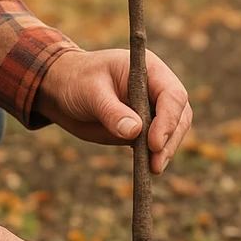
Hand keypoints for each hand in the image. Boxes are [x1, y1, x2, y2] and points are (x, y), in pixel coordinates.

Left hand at [35, 48, 191, 173]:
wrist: (60, 89)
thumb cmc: (76, 81)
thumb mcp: (90, 92)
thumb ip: (112, 111)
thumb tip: (134, 132)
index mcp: (150, 71)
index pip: (172, 95)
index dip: (168, 119)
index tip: (155, 143)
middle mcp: (158, 89)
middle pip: (179, 114)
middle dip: (171, 139)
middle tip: (156, 163)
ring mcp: (153, 108)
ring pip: (174, 129)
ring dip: (167, 150)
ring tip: (153, 169)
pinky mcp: (145, 126)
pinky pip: (158, 141)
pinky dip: (156, 155)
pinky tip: (148, 168)